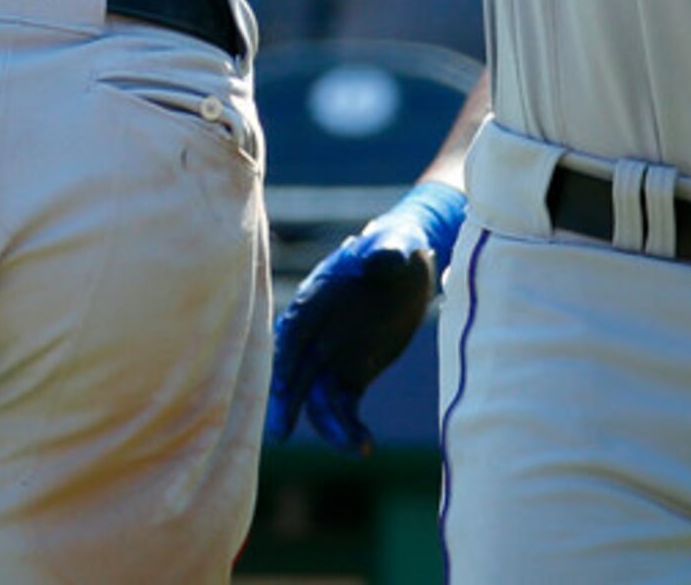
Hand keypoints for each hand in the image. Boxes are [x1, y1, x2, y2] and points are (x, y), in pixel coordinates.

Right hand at [267, 181, 466, 452]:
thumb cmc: (397, 246)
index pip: (291, 335)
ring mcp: (332, 357)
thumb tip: (382, 258)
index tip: (279, 388)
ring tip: (357, 446)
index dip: (282, 362)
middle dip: (285, 402)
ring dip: (330, 425)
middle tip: (281, 434)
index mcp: (315, 301)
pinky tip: (366, 446)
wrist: (412, 265)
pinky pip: (344, 408)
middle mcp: (316, 334)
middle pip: (294, 373)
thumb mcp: (395, 245)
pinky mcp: (353, 374)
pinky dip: (350, 428)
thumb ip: (387, 251)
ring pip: (318, 399)